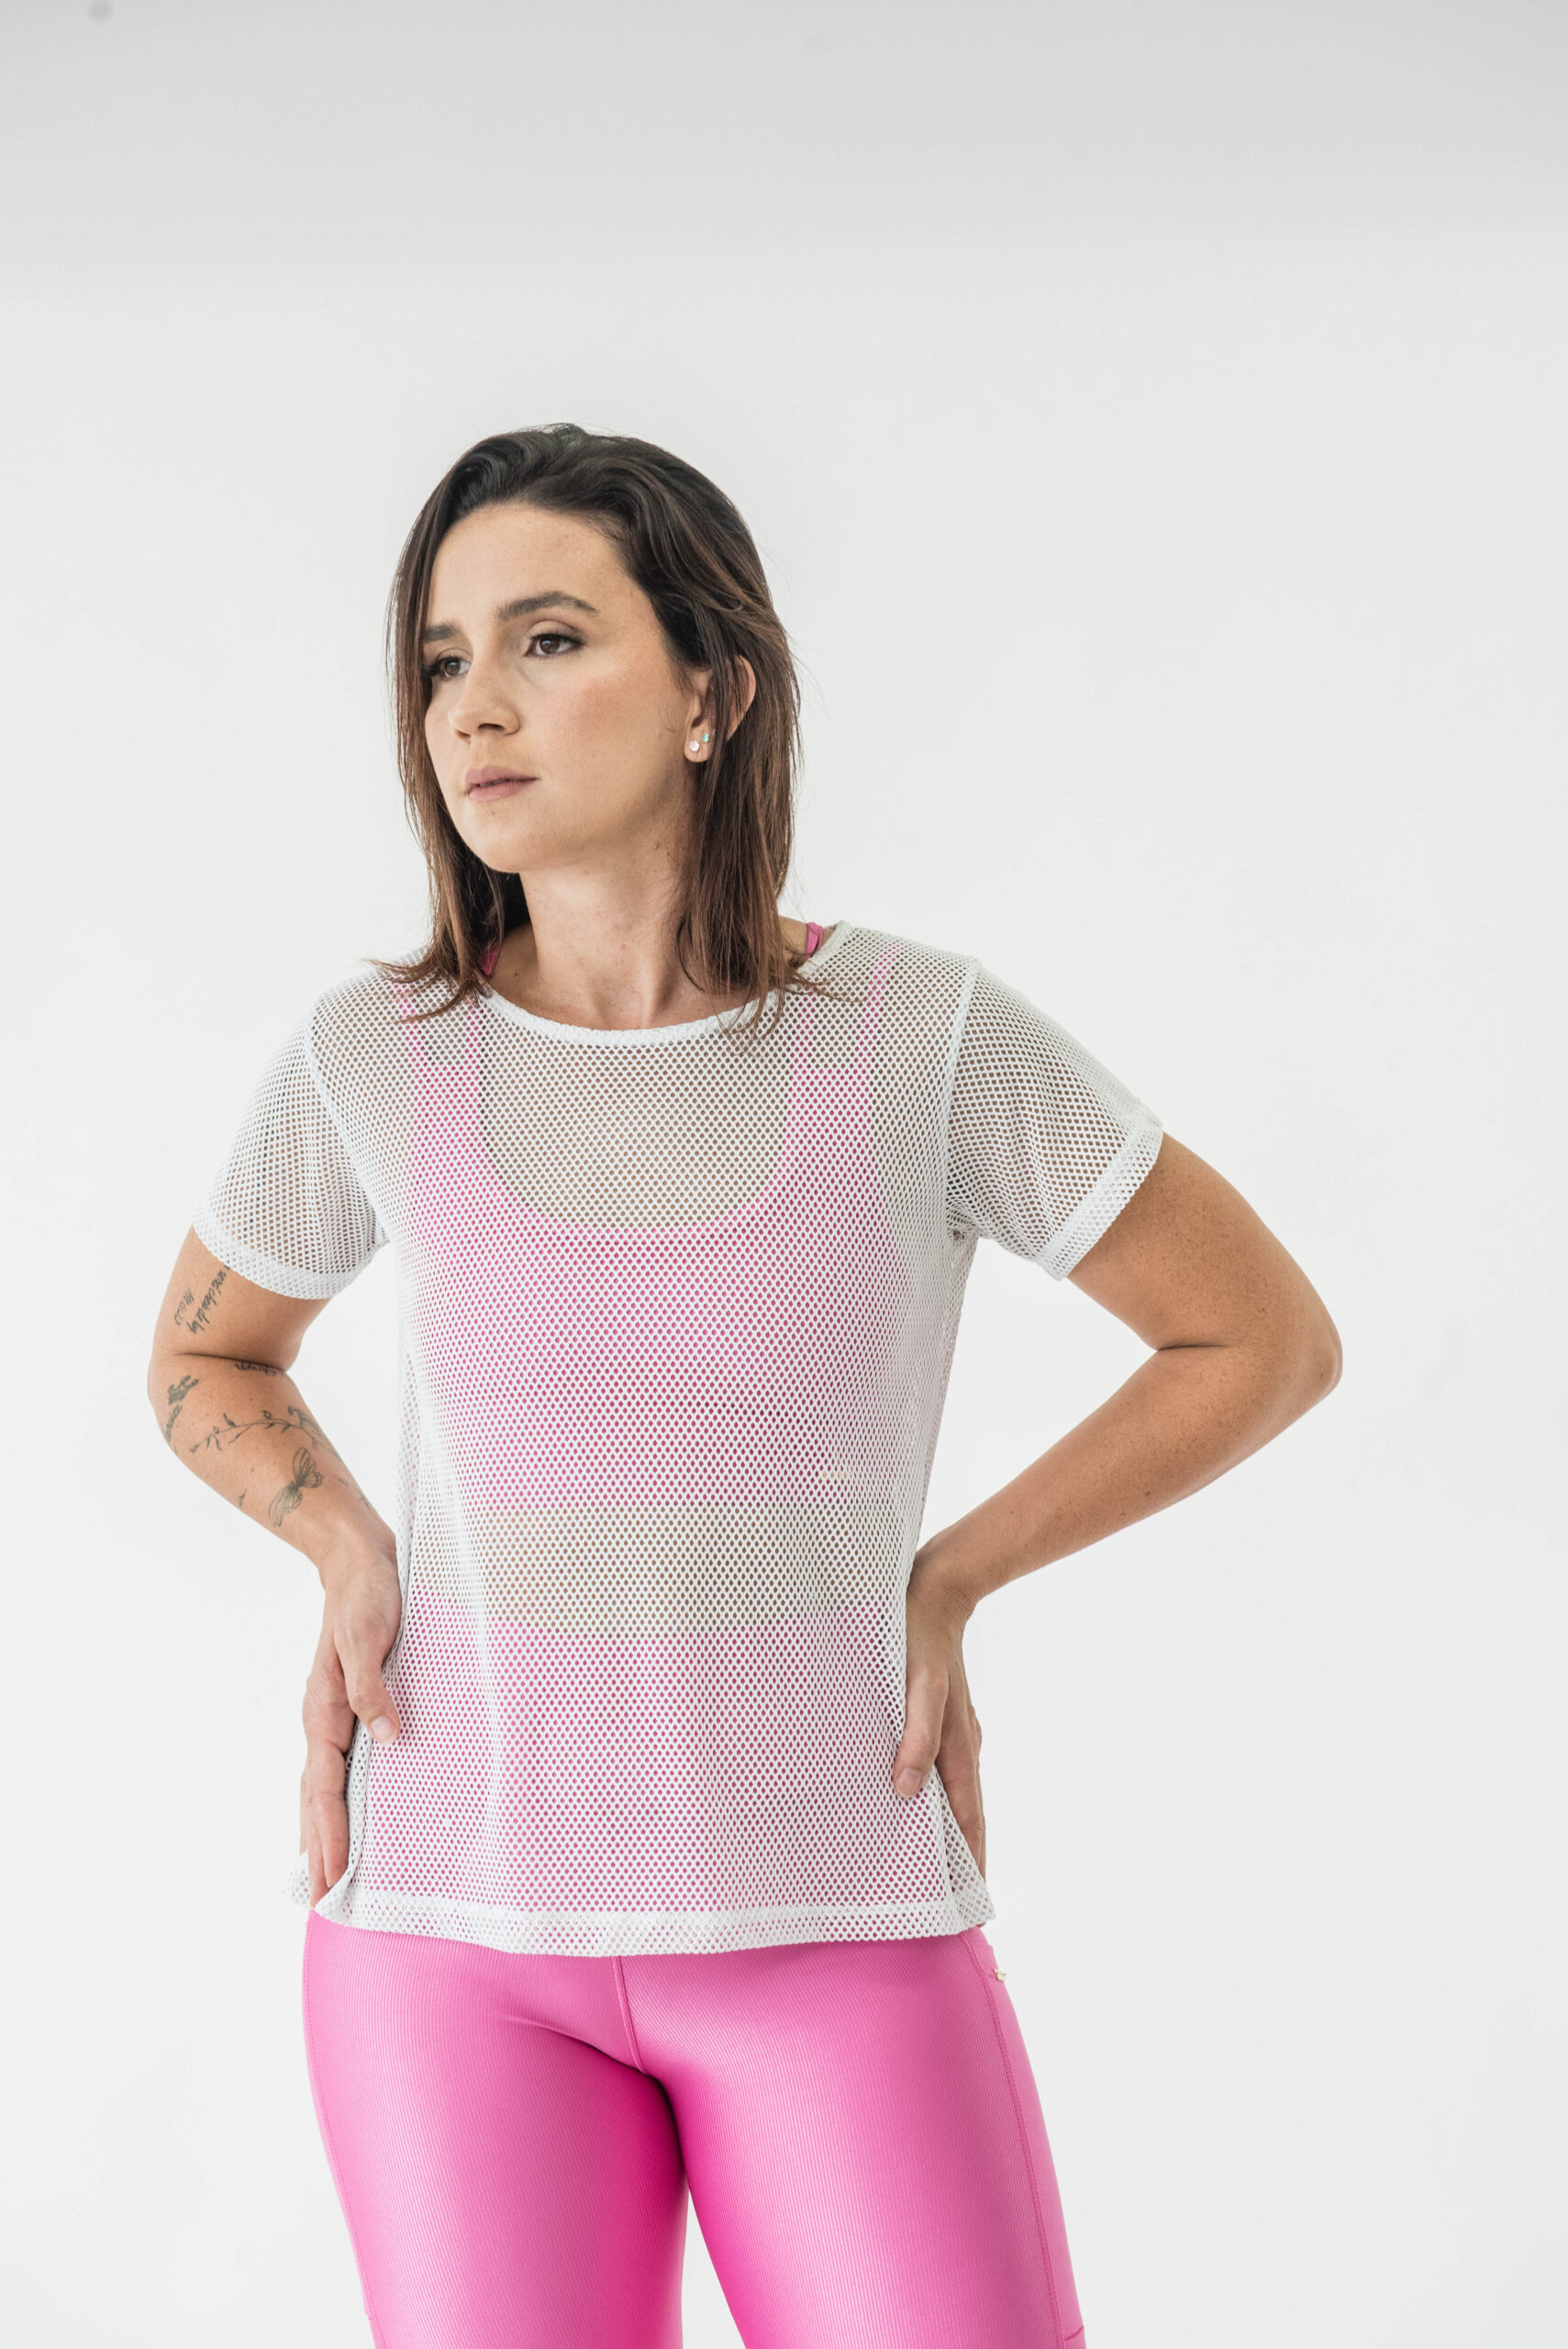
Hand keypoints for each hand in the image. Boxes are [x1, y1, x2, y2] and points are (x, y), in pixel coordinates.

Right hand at [299, 1543, 402, 1905]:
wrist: (359, 1563)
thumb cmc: (367, 1596)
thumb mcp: (368, 1636)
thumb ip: (374, 1688)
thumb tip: (389, 1740)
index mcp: (325, 1711)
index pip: (325, 1789)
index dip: (329, 1836)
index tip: (331, 1879)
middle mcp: (324, 1721)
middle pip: (317, 1799)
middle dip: (319, 1850)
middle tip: (320, 1902)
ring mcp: (334, 1716)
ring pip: (323, 1787)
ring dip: (323, 1831)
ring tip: (324, 1874)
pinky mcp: (351, 1706)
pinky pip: (339, 1766)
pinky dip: (335, 1799)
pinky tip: (346, 1813)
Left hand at [894, 1550, 985, 1878]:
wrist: (932, 1590)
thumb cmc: (919, 1639)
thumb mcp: (918, 1688)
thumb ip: (916, 1737)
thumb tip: (906, 1791)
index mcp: (959, 1748)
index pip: (968, 1821)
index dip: (972, 1862)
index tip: (974, 1905)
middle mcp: (959, 1747)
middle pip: (962, 1814)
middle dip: (959, 1858)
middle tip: (948, 1902)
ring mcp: (949, 1732)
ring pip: (946, 1792)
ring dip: (940, 1828)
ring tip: (925, 1865)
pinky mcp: (933, 1718)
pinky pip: (932, 1767)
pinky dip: (925, 1793)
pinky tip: (905, 1799)